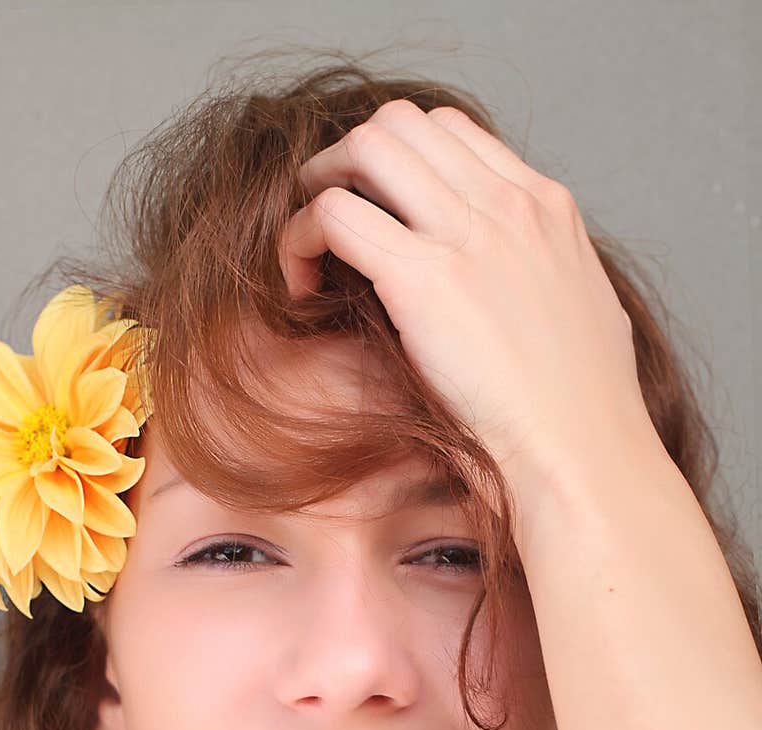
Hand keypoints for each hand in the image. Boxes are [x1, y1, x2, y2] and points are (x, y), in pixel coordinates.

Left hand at [278, 99, 656, 506]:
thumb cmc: (584, 411)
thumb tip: (528, 289)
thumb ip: (547, 281)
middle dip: (351, 160)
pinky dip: (300, 240)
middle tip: (330, 217)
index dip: (401, 161)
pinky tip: (301, 288)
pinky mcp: (421, 278)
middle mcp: (506, 205)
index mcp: (547, 208)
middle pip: (403, 123)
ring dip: (320, 186)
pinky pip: (334, 216)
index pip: (454, 132)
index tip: (380, 213)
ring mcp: (466, 235)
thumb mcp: (586, 315)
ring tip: (310, 248)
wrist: (582, 450)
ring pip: (365, 147)